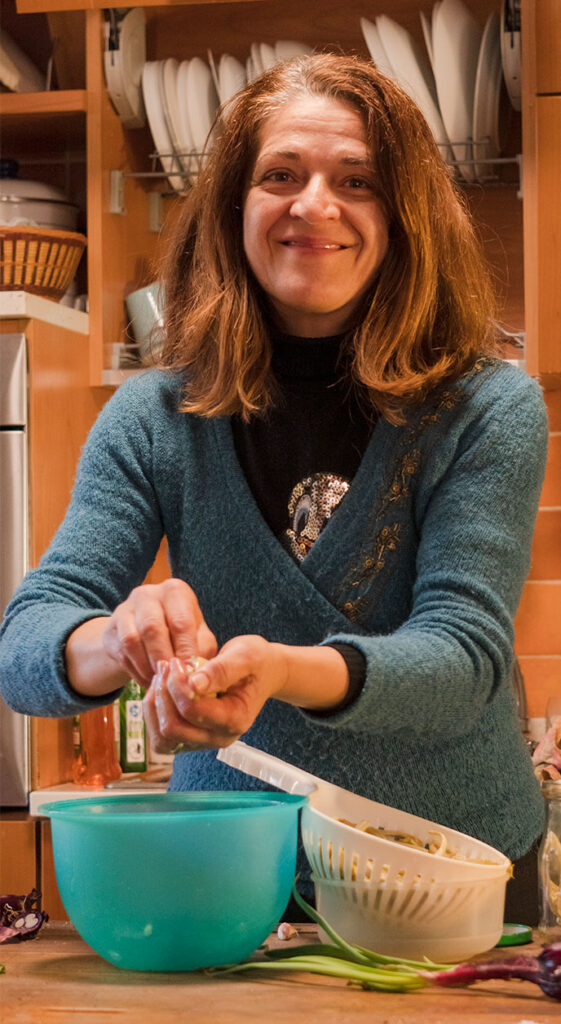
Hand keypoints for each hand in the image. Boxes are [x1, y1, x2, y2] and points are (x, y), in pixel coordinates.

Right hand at [101, 578, 216, 688]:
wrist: (148, 634)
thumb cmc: (181, 634)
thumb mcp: (198, 636)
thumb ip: (201, 650)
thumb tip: (194, 671)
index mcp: (175, 591)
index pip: (181, 621)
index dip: (185, 650)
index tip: (190, 673)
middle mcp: (148, 593)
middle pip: (152, 628)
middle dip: (163, 658)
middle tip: (172, 680)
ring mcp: (125, 609)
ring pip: (132, 640)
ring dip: (147, 667)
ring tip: (161, 682)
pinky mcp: (111, 629)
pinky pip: (121, 652)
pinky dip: (136, 671)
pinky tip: (148, 680)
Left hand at [143, 635, 287, 753]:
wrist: (261, 672)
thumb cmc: (255, 663)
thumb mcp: (245, 656)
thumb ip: (221, 671)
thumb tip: (194, 685)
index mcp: (234, 720)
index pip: (191, 711)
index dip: (176, 685)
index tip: (178, 662)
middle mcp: (219, 737)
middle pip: (172, 729)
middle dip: (163, 694)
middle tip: (167, 666)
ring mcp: (203, 741)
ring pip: (162, 738)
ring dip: (156, 706)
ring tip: (162, 678)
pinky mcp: (190, 738)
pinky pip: (161, 737)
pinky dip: (155, 714)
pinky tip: (162, 690)